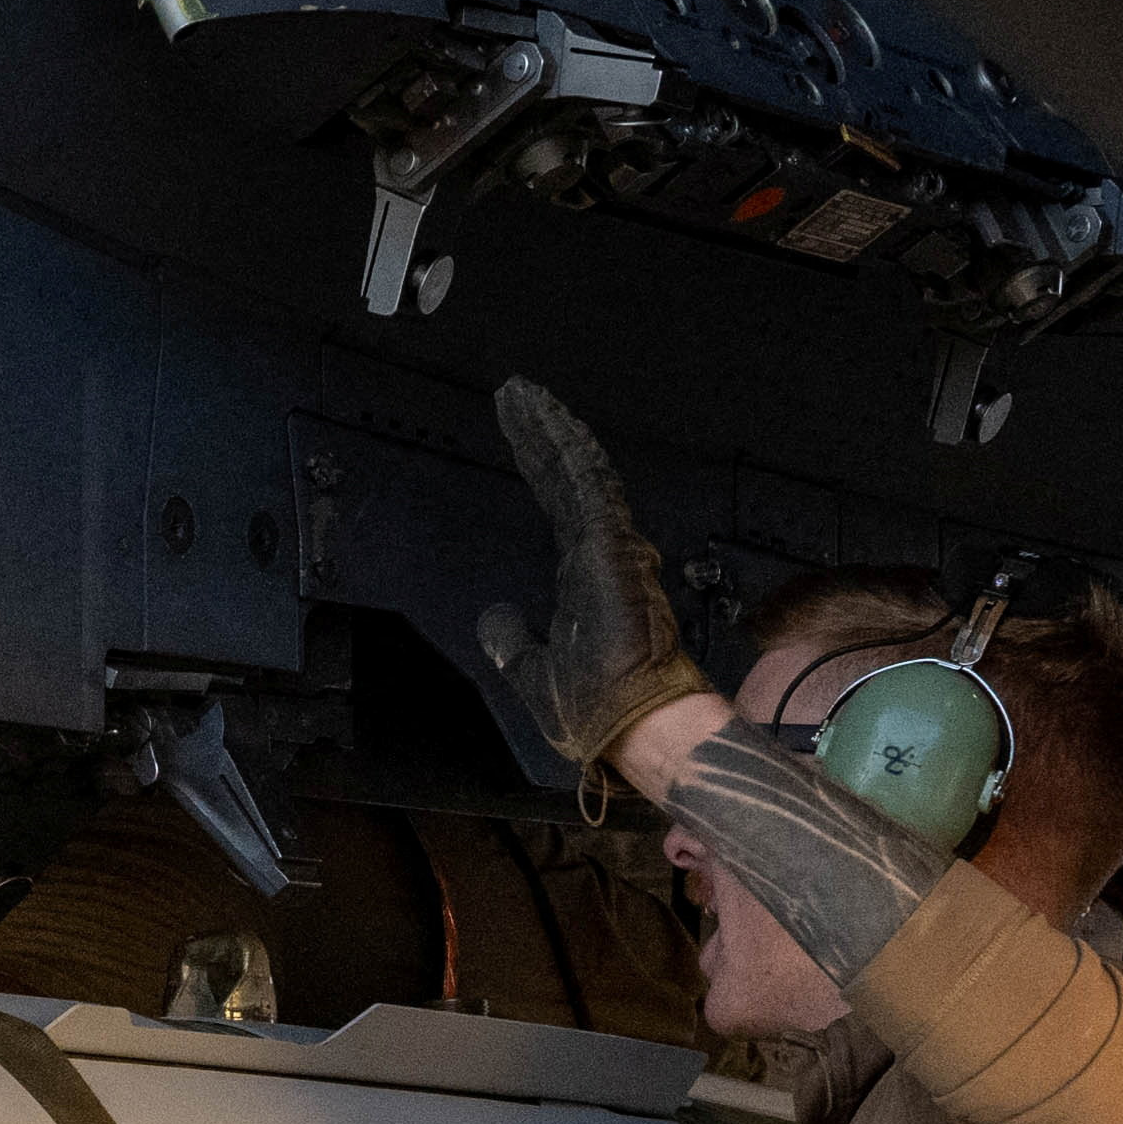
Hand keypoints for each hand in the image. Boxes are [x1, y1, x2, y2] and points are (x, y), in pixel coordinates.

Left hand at [478, 379, 705, 778]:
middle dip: (541, 434)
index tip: (518, 432)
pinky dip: (570, 456)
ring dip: (551, 432)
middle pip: (566, 478)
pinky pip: (591, 490)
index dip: (538, 466)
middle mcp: (601, 553)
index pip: (556, 505)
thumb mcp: (531, 673)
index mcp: (584, 576)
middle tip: (515, 394)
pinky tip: (553, 424)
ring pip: (578, 474)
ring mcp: (612, 547)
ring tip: (524, 395)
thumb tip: (491, 619)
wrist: (631, 729)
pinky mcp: (614, 550)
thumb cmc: (597, 711)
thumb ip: (511, 644)